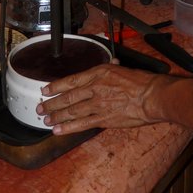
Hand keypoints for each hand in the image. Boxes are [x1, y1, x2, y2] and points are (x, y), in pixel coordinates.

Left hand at [36, 64, 161, 134]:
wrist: (152, 97)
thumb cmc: (142, 82)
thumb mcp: (124, 69)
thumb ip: (113, 67)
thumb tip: (112, 63)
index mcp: (99, 73)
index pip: (72, 80)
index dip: (56, 86)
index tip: (45, 90)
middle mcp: (95, 88)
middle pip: (68, 98)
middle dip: (52, 104)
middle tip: (41, 108)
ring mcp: (98, 104)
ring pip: (72, 111)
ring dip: (57, 116)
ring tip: (46, 120)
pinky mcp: (103, 119)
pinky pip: (82, 124)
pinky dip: (68, 127)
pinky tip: (58, 130)